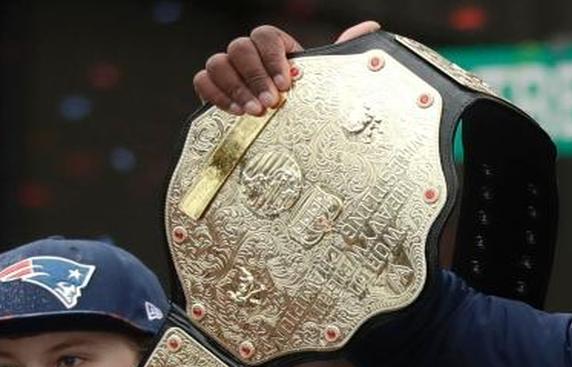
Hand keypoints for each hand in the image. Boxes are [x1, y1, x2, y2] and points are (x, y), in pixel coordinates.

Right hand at [192, 20, 380, 115]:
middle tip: (271, 103)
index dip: (272, 56)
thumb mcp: (331, 78)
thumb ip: (345, 52)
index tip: (286, 83)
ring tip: (255, 112)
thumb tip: (368, 28)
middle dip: (254, 76)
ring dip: (235, 88)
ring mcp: (230, 72)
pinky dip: (215, 95)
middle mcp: (251, 56)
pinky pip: (202, 81)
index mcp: (277, 48)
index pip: (264, 35)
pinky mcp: (215, 91)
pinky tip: (236, 113)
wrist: (299, 133)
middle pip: (239, 48)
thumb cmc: (313, 100)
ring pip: (217, 63)